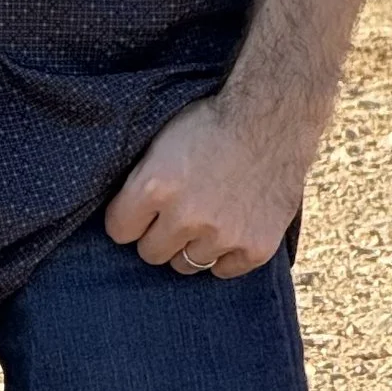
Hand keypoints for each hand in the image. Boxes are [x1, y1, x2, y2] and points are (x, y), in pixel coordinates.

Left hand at [104, 91, 310, 278]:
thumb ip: (141, 179)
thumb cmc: (213, 123)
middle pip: (150, 252)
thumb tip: (124, 210)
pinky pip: (224, 270)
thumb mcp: (161, 140)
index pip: (118, 230)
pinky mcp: (255, 248)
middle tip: (176, 214)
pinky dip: (226, 254)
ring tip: (205, 219)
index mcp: (155, 186)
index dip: (129, 218)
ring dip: (191, 245)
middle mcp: (185, 217)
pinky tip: (230, 228)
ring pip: (186, 264)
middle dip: (158, 234)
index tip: (141, 211)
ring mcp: (223, 236)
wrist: (273, 120)